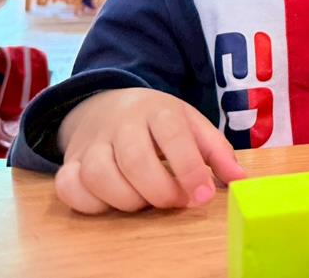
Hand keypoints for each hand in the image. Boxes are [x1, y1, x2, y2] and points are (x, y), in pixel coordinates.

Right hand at [55, 88, 245, 214]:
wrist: (107, 105)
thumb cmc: (158, 122)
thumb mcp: (191, 125)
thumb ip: (216, 151)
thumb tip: (240, 179)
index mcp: (158, 109)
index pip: (172, 135)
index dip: (189, 169)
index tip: (203, 196)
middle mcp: (121, 123)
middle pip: (134, 159)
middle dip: (159, 190)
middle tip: (176, 201)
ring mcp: (91, 142)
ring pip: (98, 174)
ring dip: (126, 199)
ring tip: (144, 200)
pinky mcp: (69, 162)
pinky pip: (68, 186)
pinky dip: (89, 202)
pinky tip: (111, 201)